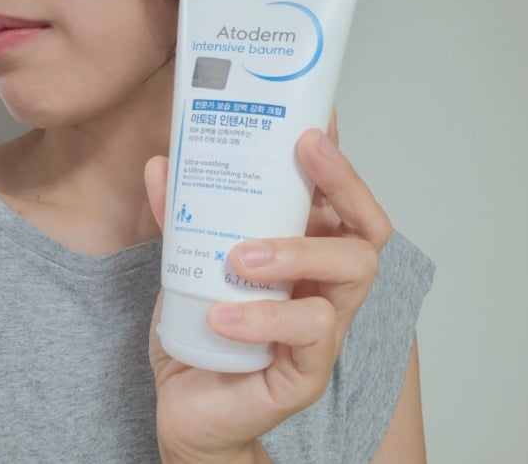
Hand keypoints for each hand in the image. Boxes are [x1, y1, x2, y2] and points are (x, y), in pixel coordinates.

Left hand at [143, 111, 392, 463]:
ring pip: (353, 270)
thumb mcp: (188, 265)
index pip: (339, 199)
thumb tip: (160, 166)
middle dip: (342, 182)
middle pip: (367, 227)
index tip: (313, 120)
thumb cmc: (201, 333)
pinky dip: (265, 318)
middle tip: (303, 153)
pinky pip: (312, 332)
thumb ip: (180, 218)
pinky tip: (222, 316)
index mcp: (305, 252)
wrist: (188, 408)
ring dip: (299, 250)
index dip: (336, 158)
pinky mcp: (310, 370)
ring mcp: (325, 327)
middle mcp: (325, 284)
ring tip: (242, 257)